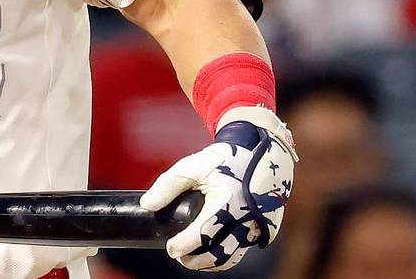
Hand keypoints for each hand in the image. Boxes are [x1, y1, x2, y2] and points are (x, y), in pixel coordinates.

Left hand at [141, 107, 296, 271]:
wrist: (263, 153)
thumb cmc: (226, 159)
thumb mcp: (194, 165)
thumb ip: (168, 185)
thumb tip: (148, 204)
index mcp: (228, 200)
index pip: (202, 234)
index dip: (183, 245)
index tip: (170, 248)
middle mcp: (247, 217)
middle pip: (219, 253)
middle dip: (196, 260)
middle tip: (179, 257)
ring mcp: (260, 226)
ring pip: (233, 256)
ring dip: (211, 262)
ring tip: (192, 258)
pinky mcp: (267, 230)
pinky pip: (244, 249)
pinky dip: (227, 254)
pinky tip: (212, 251)